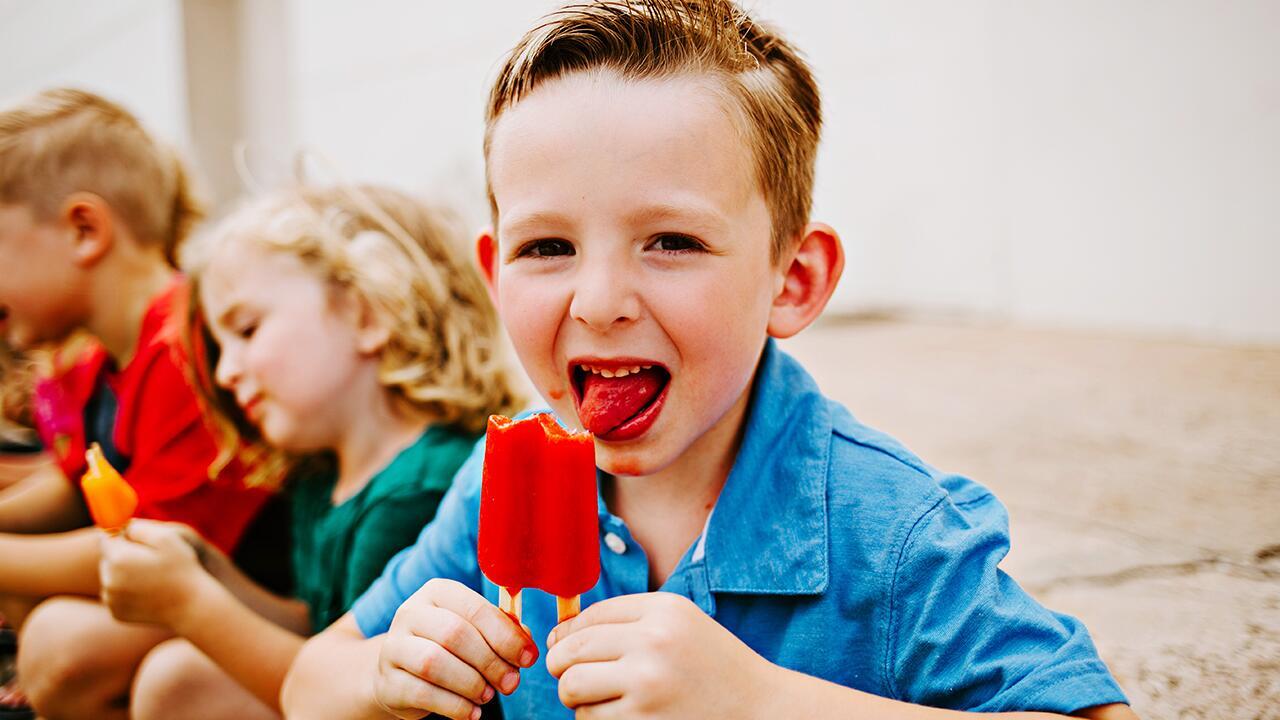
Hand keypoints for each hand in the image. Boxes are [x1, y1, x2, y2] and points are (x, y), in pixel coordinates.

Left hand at [98, 518, 215, 628]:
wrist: (190, 606)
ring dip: (123, 573)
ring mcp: (110, 600)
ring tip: (150, 576)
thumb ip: (140, 527)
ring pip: (110, 577)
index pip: (107, 537)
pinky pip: (115, 595)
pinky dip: (126, 591)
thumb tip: (122, 526)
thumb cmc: (182, 569)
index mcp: (118, 559)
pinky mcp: (115, 613)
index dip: (122, 534)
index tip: (136, 538)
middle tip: (150, 559)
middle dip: (123, 554)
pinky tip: (147, 591)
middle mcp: (108, 581)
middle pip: (107, 558)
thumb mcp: (167, 538)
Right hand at [374, 578, 538, 719]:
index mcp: (437, 592)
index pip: (475, 608)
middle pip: (454, 634)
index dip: (505, 635)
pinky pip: (423, 693)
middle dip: (490, 662)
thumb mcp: (475, 632)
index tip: (528, 658)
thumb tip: (525, 646)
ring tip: (488, 695)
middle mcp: (410, 613)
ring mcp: (394, 647)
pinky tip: (472, 712)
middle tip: (511, 683)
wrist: (400, 674)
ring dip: (471, 683)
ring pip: (434, 663)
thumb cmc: (449, 648)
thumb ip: (503, 632)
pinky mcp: (388, 681)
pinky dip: (455, 706)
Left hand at [545, 592, 773, 718]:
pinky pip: (588, 719)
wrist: (759, 708)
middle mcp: (653, 641)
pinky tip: (619, 716)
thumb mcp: (680, 623)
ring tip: (600, 699)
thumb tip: (559, 635)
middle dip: (560, 666)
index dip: (567, 633)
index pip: (590, 616)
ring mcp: (647, 683)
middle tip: (568, 675)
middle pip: (572, 650)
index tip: (564, 647)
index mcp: (663, 609)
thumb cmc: (713, 666)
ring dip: (576, 697)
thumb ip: (628, 619)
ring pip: (573, 687)